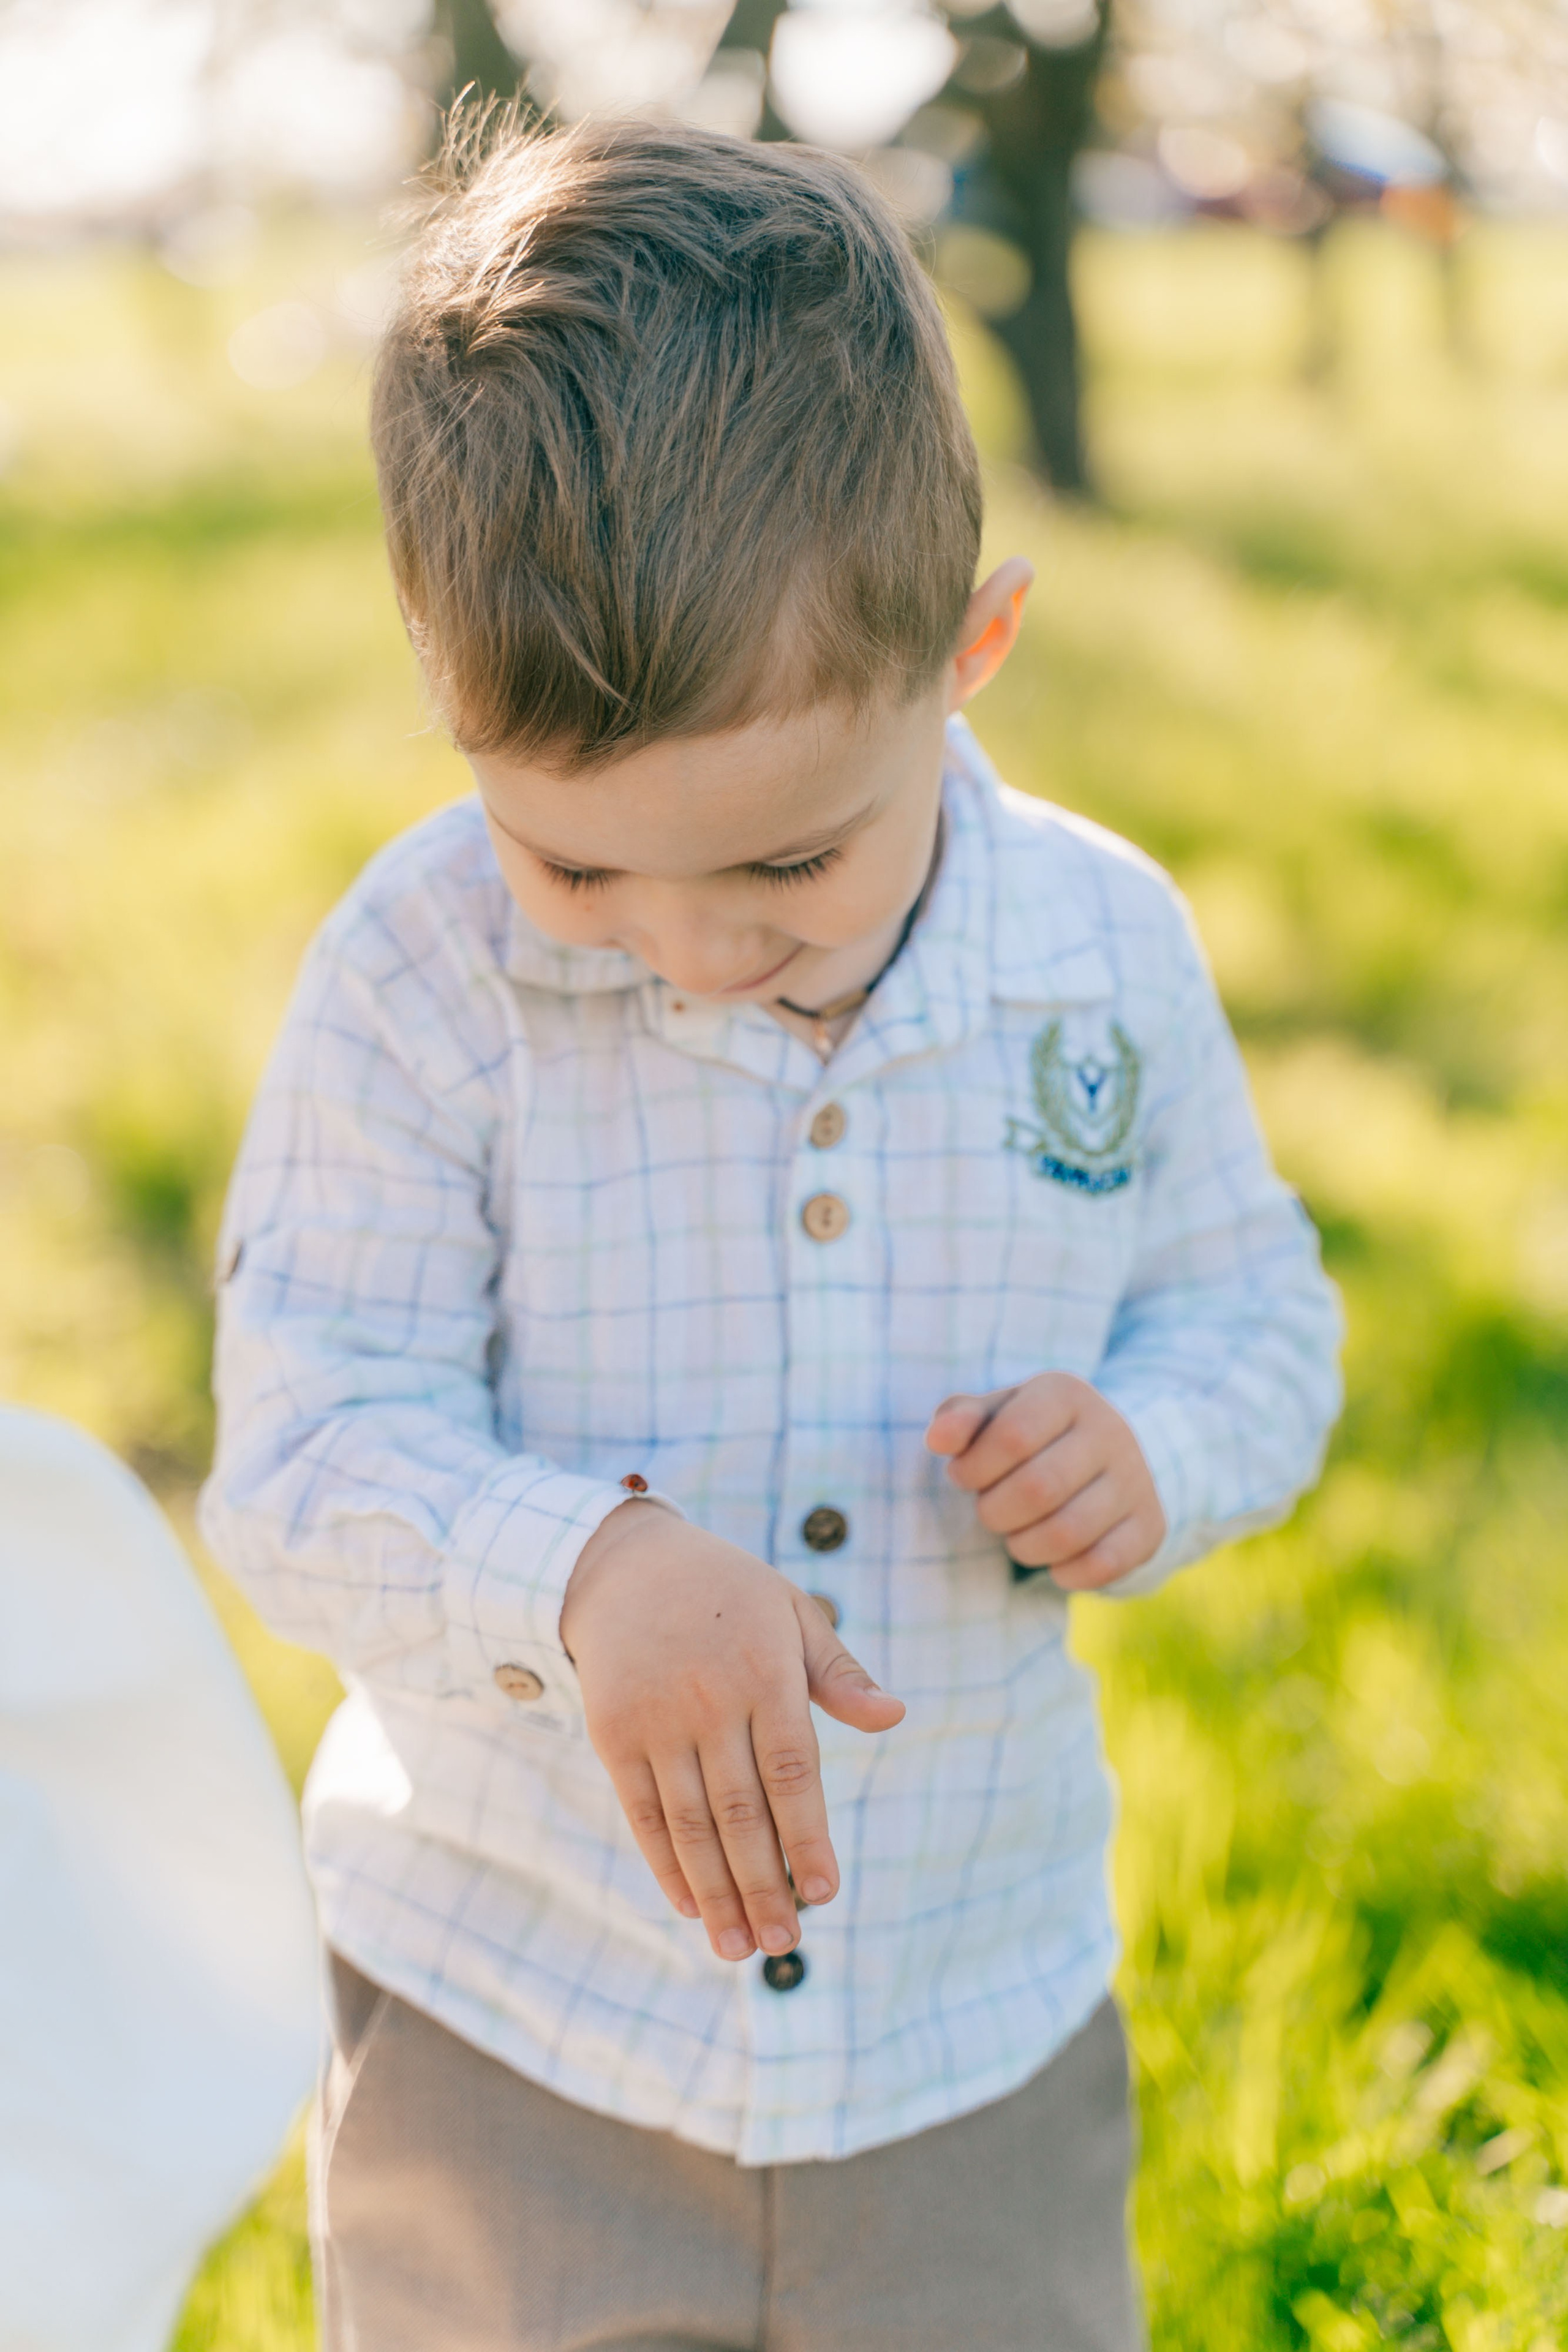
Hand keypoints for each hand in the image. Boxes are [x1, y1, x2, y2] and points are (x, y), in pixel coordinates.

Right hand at [559, 1503, 904, 1963]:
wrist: (625, 1564)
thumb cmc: (728, 1593)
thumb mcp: (792, 1612)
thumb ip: (840, 1673)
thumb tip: (894, 1716)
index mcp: (763, 1673)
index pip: (792, 1772)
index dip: (807, 1837)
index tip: (824, 1892)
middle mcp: (709, 1702)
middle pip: (741, 1812)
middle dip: (763, 1886)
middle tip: (784, 1944)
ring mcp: (656, 1721)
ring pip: (690, 1824)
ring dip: (716, 1892)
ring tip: (739, 1947)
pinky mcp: (614, 1734)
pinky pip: (642, 1812)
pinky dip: (665, 1864)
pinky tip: (690, 1904)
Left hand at [925, 1374, 1164, 1590]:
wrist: (1105, 1456)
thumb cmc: (1029, 1435)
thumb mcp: (994, 1415)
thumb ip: (959, 1419)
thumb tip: (938, 1438)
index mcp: (1065, 1394)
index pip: (1011, 1436)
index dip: (974, 1469)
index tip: (963, 1475)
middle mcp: (1110, 1430)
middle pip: (1038, 1489)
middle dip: (995, 1511)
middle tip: (990, 1510)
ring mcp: (1136, 1479)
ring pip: (1068, 1533)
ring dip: (1024, 1546)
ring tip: (1017, 1534)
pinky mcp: (1150, 1525)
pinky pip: (1102, 1564)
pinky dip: (1065, 1573)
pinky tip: (1053, 1560)